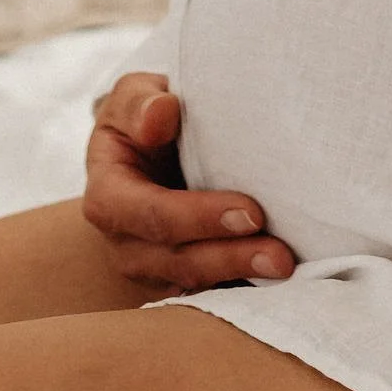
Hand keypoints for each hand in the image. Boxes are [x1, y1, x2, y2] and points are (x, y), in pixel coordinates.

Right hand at [81, 72, 294, 291]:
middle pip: (177, 259)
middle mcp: (123, 242)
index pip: (151, 215)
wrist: (151, 146)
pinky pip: (208, 294)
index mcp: (107, 196)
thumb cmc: (144, 118)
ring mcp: (149, 268)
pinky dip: (241, 288)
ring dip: (241, 275)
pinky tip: (277, 281)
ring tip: (285, 265)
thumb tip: (162, 113)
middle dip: (230, 257)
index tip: (252, 212)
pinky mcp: (176, 280)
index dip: (199, 217)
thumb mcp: (133, 96)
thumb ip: (141, 102)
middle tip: (280, 255)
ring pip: (195, 282)